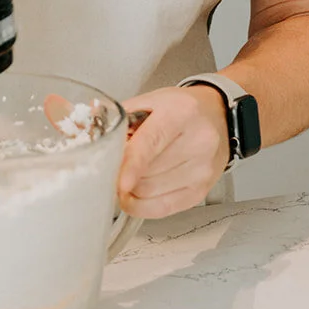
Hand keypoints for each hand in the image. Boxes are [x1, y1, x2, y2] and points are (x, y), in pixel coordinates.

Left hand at [117, 85, 231, 218]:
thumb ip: (121, 117)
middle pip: (148, 173)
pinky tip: (136, 192)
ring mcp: (202, 169)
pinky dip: (142, 204)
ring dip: (131, 187)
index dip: (132, 166)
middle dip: (123, 172)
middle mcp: (197, 142)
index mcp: (181, 113)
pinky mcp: (201, 191)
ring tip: (131, 171)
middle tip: (115, 163)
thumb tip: (91, 133)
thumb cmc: (182, 109)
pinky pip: (163, 208)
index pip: (152, 144)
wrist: (218, 116)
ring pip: (151, 192)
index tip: (119, 182)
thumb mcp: (152, 100)